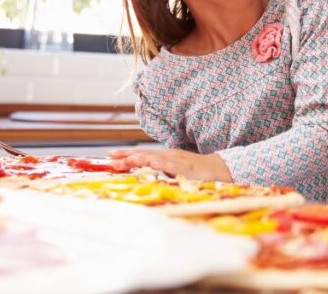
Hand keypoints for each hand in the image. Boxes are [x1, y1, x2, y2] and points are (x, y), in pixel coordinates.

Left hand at [108, 148, 232, 181]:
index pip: (142, 154)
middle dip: (128, 157)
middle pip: (145, 154)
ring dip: (141, 159)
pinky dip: (163, 164)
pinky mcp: (188, 168)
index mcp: (164, 156)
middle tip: (111, 159)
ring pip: (157, 158)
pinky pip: (174, 166)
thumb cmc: (195, 171)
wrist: (218, 168)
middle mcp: (169, 155)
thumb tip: (144, 173)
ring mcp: (178, 160)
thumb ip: (160, 170)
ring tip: (127, 160)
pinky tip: (154, 164)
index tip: (110, 155)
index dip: (126, 154)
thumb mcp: (173, 169)